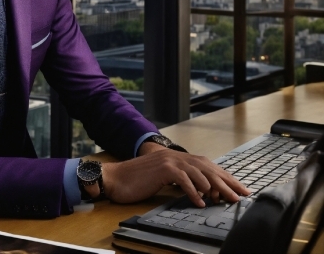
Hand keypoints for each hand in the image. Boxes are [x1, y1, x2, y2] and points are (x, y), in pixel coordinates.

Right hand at [102, 148, 250, 206]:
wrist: (116, 178)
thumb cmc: (137, 181)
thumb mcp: (163, 178)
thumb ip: (181, 180)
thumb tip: (204, 192)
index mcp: (176, 158)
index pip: (206, 166)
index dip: (224, 176)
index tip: (239, 188)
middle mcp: (175, 157)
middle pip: (207, 168)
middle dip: (226, 181)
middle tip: (240, 194)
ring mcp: (169, 161)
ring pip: (199, 173)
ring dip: (214, 187)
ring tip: (225, 199)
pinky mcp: (162, 169)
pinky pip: (183, 180)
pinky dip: (194, 191)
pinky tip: (201, 201)